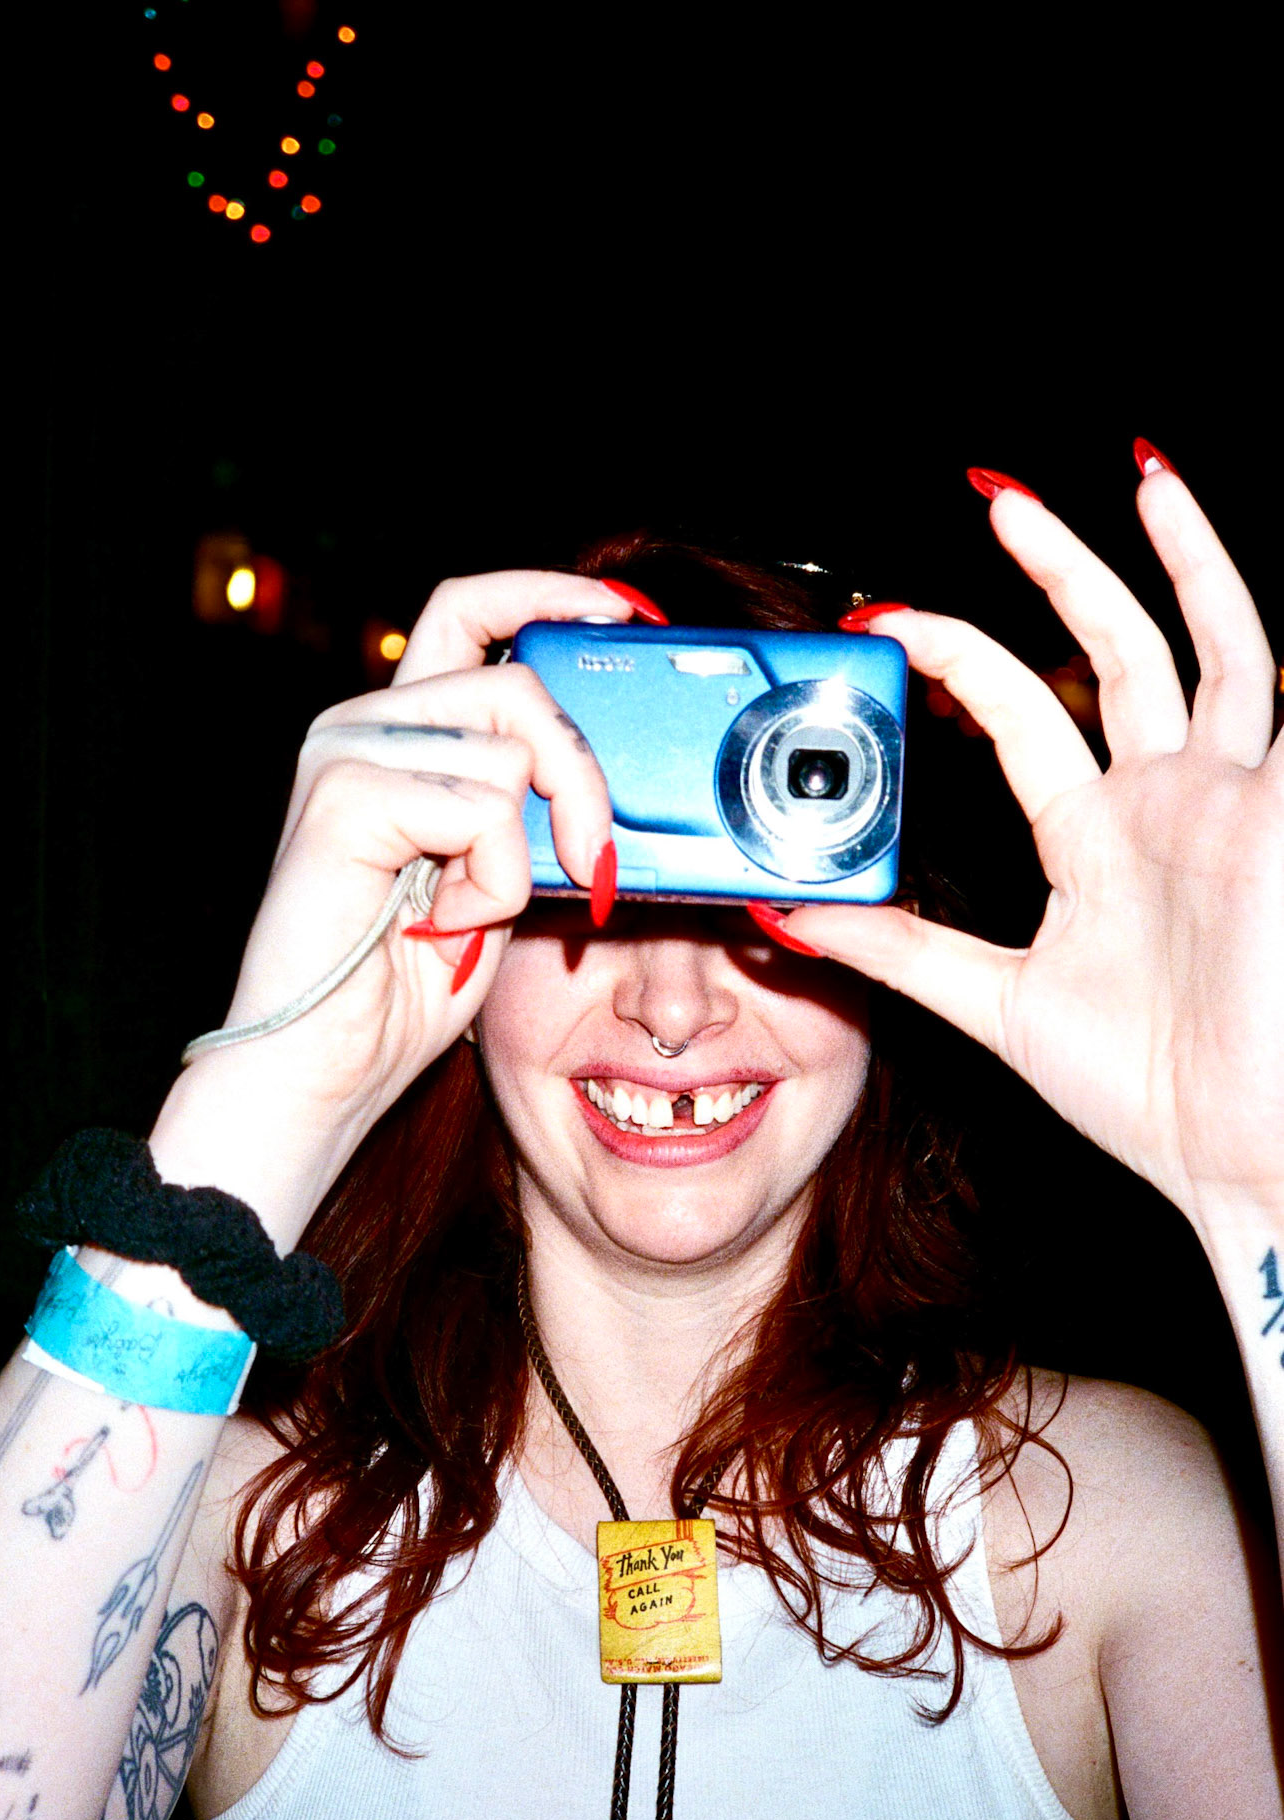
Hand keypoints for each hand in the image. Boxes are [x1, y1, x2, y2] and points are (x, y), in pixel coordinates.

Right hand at [153, 572, 628, 1239]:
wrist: (321, 1068)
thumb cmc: (401, 990)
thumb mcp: (494, 876)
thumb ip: (527, 806)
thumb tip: (605, 768)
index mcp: (395, 733)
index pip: (468, 613)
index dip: (545, 595)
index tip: (620, 613)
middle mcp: (361, 724)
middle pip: (518, 683)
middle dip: (581, 775)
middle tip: (588, 860)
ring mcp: (345, 752)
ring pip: (513, 752)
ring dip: (520, 858)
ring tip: (464, 913)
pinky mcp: (345, 794)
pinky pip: (484, 811)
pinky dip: (491, 884)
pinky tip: (440, 922)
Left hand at [786, 461, 1283, 1225]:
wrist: (1239, 1152)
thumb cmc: (1145, 1090)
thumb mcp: (993, 1004)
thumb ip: (895, 951)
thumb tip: (777, 913)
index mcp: (1097, 841)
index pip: (1021, 717)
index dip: (960, 663)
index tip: (889, 626)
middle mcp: (1163, 804)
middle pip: (1111, 655)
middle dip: (1054, 574)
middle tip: (992, 498)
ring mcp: (1226, 798)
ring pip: (1204, 646)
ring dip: (1168, 562)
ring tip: (1128, 475)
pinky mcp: (1272, 806)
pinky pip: (1259, 684)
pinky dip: (1233, 606)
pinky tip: (1199, 531)